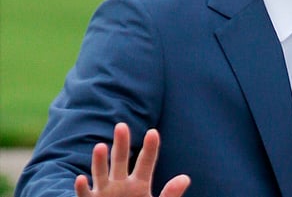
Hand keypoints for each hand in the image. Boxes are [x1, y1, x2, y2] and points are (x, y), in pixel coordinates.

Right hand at [74, 122, 189, 196]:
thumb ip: (170, 194)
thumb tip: (185, 178)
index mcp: (139, 184)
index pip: (146, 163)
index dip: (150, 148)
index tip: (153, 132)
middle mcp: (120, 185)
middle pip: (121, 161)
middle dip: (121, 144)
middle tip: (121, 125)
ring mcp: (105, 193)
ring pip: (100, 174)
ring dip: (99, 161)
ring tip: (100, 146)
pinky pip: (85, 195)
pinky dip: (82, 188)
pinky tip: (80, 178)